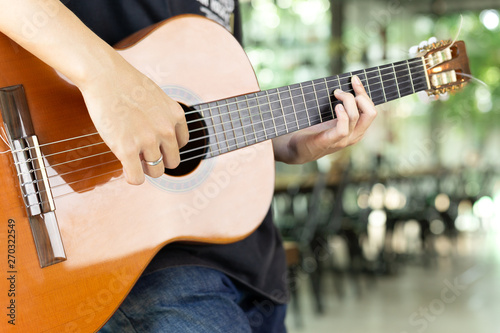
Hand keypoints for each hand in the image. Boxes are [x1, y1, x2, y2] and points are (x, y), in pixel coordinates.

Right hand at [80, 60, 188, 184]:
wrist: (103, 74)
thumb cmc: (125, 82)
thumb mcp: (156, 96)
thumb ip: (163, 115)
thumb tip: (160, 135)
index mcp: (176, 116)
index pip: (181, 144)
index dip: (166, 146)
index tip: (153, 142)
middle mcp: (165, 130)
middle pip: (172, 162)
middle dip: (158, 160)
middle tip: (142, 154)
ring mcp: (147, 141)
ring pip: (156, 171)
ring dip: (144, 168)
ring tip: (131, 158)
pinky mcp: (126, 149)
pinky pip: (136, 178)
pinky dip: (132, 178)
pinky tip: (125, 170)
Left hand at [272, 75, 376, 163]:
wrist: (297, 148)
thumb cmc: (314, 129)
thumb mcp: (332, 116)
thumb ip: (342, 106)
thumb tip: (344, 84)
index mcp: (357, 129)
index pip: (370, 109)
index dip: (364, 93)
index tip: (354, 79)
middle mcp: (354, 135)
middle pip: (371, 113)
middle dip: (361, 96)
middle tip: (341, 91)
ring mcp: (343, 140)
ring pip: (355, 117)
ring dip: (347, 101)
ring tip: (336, 94)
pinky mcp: (329, 142)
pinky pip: (343, 129)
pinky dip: (342, 116)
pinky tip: (336, 107)